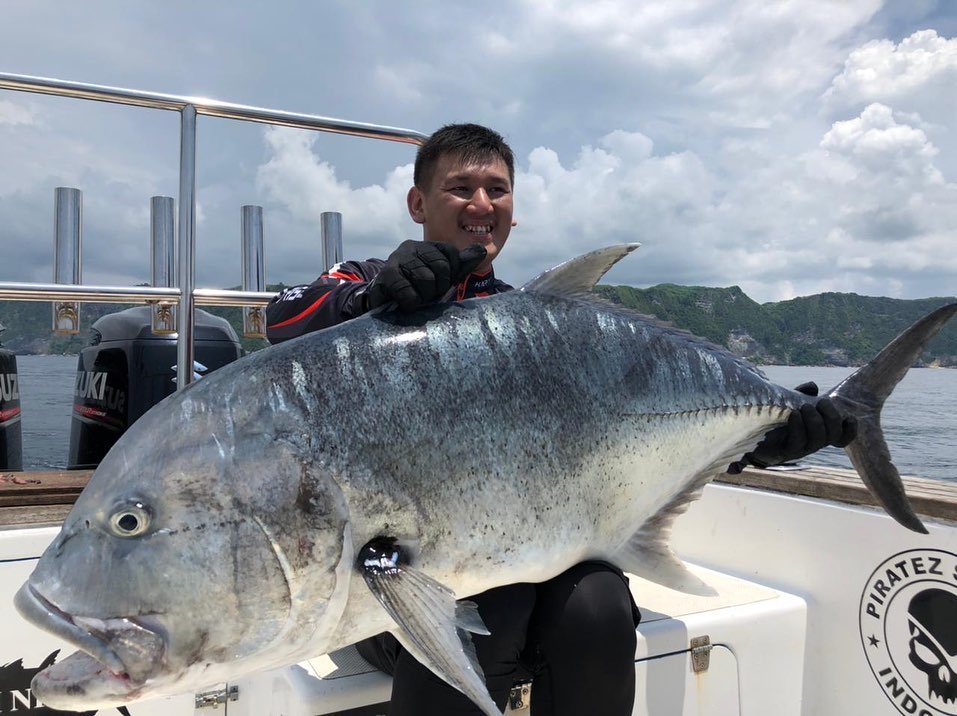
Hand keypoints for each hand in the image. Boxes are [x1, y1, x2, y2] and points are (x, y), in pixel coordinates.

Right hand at [365, 241, 486, 311]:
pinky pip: (407, 291)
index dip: (450, 276)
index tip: (439, 285)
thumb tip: (481, 250)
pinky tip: (405, 303)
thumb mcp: (441, 278)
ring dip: (423, 297)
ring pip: (425, 279)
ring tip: (415, 298)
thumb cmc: (416, 289)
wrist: (385, 302)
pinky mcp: (385, 276)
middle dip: (437, 288)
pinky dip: (410, 302)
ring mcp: (397, 260)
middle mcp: (411, 247)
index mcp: (427, 246)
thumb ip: (460, 265)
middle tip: (426, 294)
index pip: (453, 256)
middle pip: (441, 268)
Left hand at [727, 382, 857, 473]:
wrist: (748, 436)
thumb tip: (813, 387)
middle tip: (821, 403)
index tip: (849, 416)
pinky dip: (798, 427)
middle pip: (833, 436)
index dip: (850, 430)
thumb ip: (801, 394)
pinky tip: (793, 415)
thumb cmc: (772, 419)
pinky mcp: (784, 452)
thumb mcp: (788, 403)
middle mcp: (812, 443)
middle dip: (832, 417)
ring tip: (804, 408)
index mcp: (817, 432)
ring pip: (818, 440)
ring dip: (815, 421)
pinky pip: (797, 442)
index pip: (842, 437)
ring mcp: (799, 449)